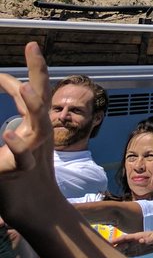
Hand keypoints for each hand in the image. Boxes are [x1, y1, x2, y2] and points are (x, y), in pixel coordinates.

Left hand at [0, 41, 52, 198]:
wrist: (37, 211)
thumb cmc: (20, 178)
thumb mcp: (13, 146)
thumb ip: (14, 132)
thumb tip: (9, 122)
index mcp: (34, 126)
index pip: (32, 93)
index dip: (15, 78)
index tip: (1, 72)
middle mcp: (38, 134)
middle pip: (42, 98)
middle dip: (39, 71)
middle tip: (33, 46)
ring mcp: (33, 152)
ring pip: (37, 125)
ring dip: (30, 105)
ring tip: (24, 87)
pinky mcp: (21, 173)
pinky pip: (21, 158)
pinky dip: (16, 146)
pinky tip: (7, 136)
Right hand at [111, 230, 152, 257]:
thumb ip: (149, 239)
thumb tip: (141, 240)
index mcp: (136, 236)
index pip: (125, 238)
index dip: (117, 240)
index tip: (109, 242)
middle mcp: (133, 242)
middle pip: (122, 245)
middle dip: (115, 248)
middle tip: (110, 253)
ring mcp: (134, 247)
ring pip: (123, 250)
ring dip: (118, 253)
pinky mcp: (136, 253)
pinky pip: (128, 255)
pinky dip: (123, 257)